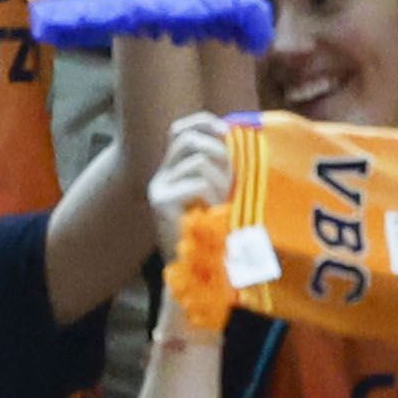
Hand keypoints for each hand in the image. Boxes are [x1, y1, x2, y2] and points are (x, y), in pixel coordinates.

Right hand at [151, 111, 240, 229]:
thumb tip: (238, 135)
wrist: (198, 274)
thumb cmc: (216, 233)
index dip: (203, 123)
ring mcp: (158, 189)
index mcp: (173, 170)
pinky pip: (198, 182)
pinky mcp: (161, 202)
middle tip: (233, 180)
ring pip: (199, 161)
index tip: (227, 131)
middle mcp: (160, 176)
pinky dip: (214, 195)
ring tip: (223, 204)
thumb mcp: (221, 193)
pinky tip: (214, 212)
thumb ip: (222, 168)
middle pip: (188, 139)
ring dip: (221, 180)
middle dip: (219, 153)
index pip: (180, 130)